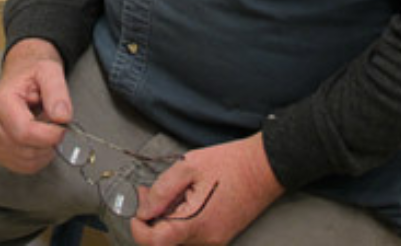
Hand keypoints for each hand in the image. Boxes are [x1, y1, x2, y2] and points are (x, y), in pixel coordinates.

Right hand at [0, 39, 73, 173]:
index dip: (49, 135)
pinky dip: (38, 158)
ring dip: (44, 150)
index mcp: (0, 103)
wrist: (20, 75)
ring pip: (26, 162)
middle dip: (48, 142)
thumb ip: (57, 91)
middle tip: (54, 123)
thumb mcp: (49, 71)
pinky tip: (38, 140)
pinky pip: (23, 167)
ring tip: (44, 127)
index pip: (24, 132)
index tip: (63, 126)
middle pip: (25, 150)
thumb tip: (62, 117)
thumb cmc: (32, 73)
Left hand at [130, 134, 284, 245]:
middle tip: (148, 194)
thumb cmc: (230, 163)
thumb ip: (162, 191)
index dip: (139, 229)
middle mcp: (206, 239)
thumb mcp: (188, 166)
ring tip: (170, 194)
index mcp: (195, 223)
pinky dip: (180, 222)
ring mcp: (215, 240)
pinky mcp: (220, 236)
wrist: (264, 167)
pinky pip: (192, 236)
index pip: (155, 243)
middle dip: (150, 220)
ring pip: (177, 241)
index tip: (136, 210)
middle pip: (165, 243)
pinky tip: (184, 201)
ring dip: (165, 221)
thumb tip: (144, 210)